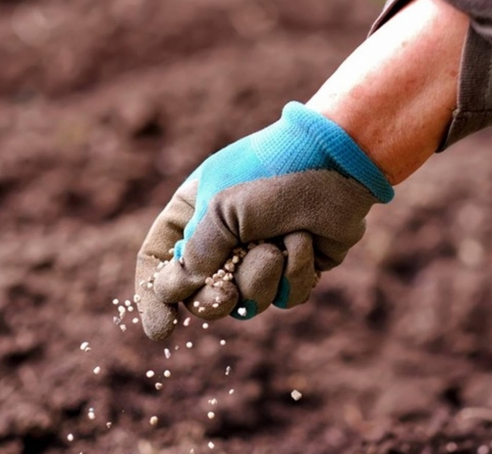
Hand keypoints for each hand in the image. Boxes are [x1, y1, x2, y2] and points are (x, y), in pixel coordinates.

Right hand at [134, 102, 392, 340]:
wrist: (337, 161)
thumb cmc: (273, 173)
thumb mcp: (221, 208)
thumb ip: (196, 253)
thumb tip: (179, 290)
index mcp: (192, 214)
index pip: (158, 262)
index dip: (154, 298)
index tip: (163, 330)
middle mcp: (222, 239)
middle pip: (200, 296)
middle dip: (214, 300)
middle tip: (225, 295)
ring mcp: (260, 256)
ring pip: (247, 303)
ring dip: (261, 278)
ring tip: (278, 244)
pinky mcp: (296, 269)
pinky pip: (285, 298)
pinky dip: (296, 273)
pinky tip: (305, 242)